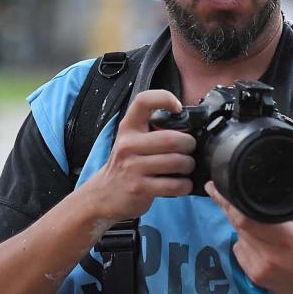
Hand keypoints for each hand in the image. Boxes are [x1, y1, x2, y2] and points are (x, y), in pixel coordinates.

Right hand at [79, 90, 196, 223]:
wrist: (103, 195)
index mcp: (128, 128)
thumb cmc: (127, 164)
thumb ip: (153, 130)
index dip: (164, 98)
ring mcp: (133, 167)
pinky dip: (184, 185)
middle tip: (189, 150)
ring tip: (185, 168)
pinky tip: (180, 184)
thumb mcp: (132, 141)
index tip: (178, 108)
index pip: (143, 101)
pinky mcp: (140, 188)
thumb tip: (189, 126)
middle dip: (190, 145)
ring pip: (177, 162)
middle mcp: (128, 145)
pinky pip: (174, 185)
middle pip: (172, 138)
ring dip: (189, 166)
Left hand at [206, 182, 292, 293]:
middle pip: (238, 227)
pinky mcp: (257, 280)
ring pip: (238, 240)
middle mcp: (269, 256)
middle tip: (224, 195)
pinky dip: (246, 244)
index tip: (214, 188)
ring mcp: (261, 270)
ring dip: (243, 228)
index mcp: (286, 237)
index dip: (227, 202)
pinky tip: (263, 243)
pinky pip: (241, 253)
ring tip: (261, 225)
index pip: (245, 218)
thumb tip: (276, 184)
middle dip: (232, 210)